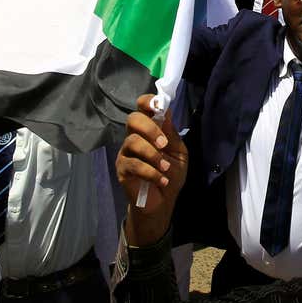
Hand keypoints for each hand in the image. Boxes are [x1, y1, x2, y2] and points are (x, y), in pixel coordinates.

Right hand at [117, 96, 187, 245]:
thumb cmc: (171, 173)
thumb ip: (171, 134)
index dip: (147, 102)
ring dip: (153, 154)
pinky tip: (161, 180)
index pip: (142, 107)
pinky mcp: (122, 169)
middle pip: (133, 119)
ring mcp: (126, 153)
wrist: (163, 201)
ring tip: (166, 167)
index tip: (157, 107)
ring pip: (132, 141)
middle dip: (149, 128)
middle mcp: (135, 137)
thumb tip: (165, 112)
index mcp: (150, 130)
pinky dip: (151, 172)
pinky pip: (133, 164)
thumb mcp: (179, 153)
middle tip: (164, 144)